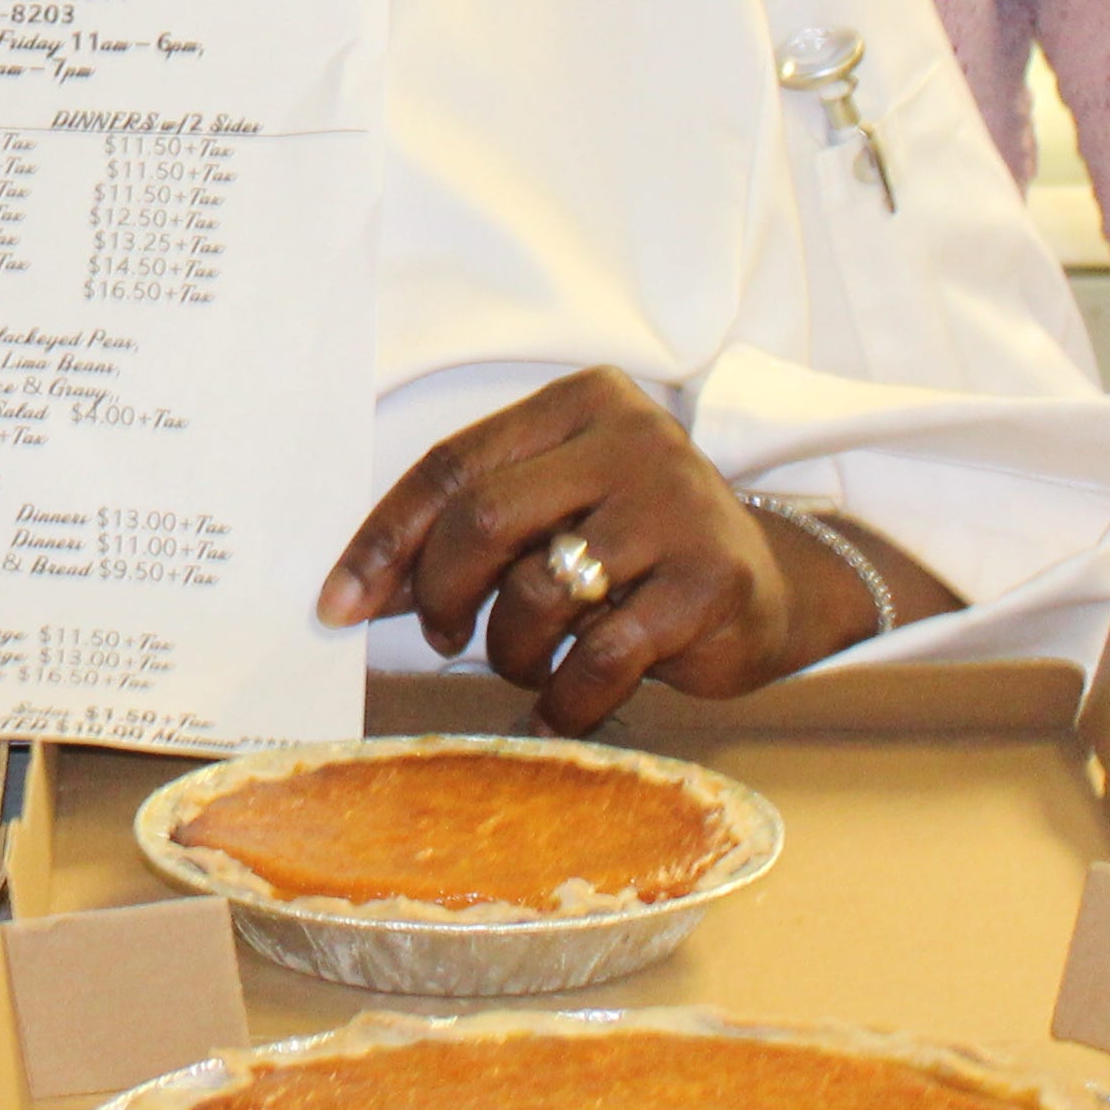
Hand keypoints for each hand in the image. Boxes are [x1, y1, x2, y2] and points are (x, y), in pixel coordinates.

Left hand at [313, 371, 952, 733]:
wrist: (770, 589)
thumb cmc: (634, 551)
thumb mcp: (553, 513)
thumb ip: (470, 533)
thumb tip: (358, 591)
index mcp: (582, 403)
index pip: (453, 465)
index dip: (384, 540)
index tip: (339, 603)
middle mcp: (633, 440)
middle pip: (484, 519)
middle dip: (441, 595)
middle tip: (445, 639)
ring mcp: (677, 507)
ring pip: (538, 593)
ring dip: (512, 650)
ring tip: (531, 661)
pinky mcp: (710, 581)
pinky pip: (600, 656)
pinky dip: (565, 698)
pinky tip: (564, 706)